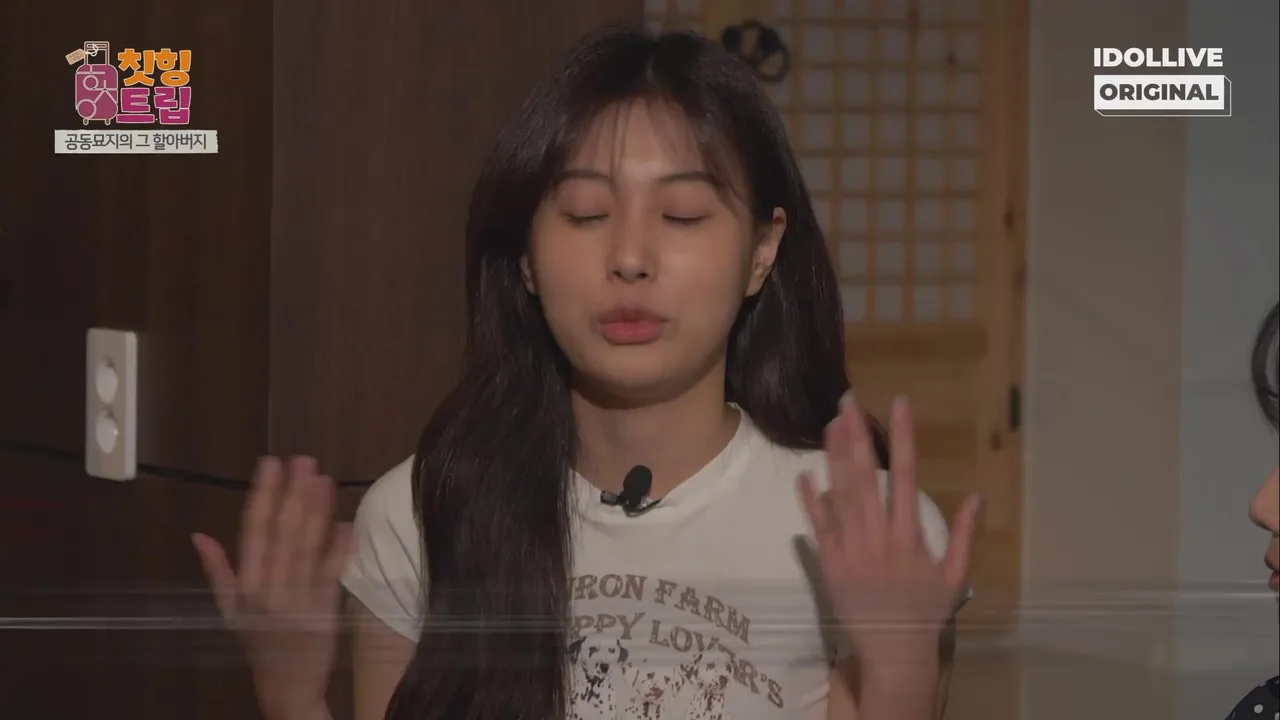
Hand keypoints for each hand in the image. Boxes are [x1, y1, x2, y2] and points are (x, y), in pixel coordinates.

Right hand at [191, 456, 351, 719]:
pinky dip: (338, 548)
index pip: (252, 531)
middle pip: (282, 533)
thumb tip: (198, 535)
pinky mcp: (325, 610)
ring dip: (316, 511)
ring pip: (307, 547)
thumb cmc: (258, 641)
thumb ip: (218, 570)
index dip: (262, 495)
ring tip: (323, 479)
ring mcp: (298, 599)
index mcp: (245, 585)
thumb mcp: (230, 609)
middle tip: (303, 460)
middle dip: (293, 493)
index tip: (269, 463)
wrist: (286, 685)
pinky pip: (332, 573)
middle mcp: (269, 589)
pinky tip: (345, 521)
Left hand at [798, 393, 979, 664]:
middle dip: (855, 435)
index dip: (901, 437)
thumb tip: (978, 496)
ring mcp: (849, 549)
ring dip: (833, 456)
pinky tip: (805, 473)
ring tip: (830, 423)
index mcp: (909, 536)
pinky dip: (810, 499)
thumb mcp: (955, 576)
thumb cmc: (926, 612)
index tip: (898, 404)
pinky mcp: (828, 563)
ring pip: (839, 494)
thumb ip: (965, 535)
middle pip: (864, 476)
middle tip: (847, 400)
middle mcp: (877, 537)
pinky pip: (817, 525)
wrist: (893, 652)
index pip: (905, 475)